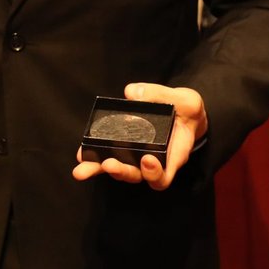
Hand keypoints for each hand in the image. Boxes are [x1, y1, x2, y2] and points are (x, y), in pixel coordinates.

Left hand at [72, 83, 207, 190]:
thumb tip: (132, 92)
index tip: (146, 159)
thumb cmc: (187, 111)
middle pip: (137, 176)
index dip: (154, 174)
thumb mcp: (186, 100)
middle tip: (110, 164)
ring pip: (121, 170)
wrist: (184, 113)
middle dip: (122, 172)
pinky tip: (81, 155)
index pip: (163, 176)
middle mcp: (154, 161)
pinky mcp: (125, 149)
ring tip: (84, 166)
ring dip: (101, 169)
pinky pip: (110, 158)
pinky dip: (95, 159)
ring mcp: (137, 157)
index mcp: (173, 155)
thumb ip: (162, 96)